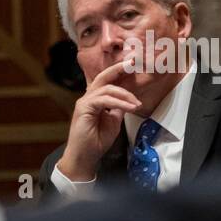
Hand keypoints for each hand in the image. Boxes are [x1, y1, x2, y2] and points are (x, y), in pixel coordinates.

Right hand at [57, 59, 141, 180]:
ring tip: (136, 103)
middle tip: (132, 64)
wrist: (85, 157)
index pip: (108, 82)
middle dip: (118, 69)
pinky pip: (104, 100)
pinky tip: (130, 107)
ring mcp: (85, 102)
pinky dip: (119, 102)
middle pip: (103, 77)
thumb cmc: (96, 142)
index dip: (120, 74)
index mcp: (95, 100)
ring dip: (125, 95)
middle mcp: (88, 98)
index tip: (133, 67)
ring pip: (107, 89)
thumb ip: (119, 109)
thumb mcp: (114, 122)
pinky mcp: (84, 108)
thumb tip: (130, 100)